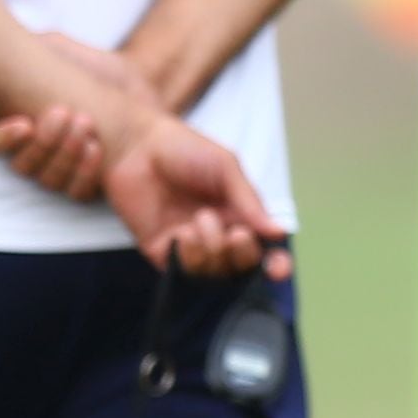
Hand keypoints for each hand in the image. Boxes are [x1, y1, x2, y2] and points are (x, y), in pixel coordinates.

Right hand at [0, 35, 162, 201]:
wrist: (143, 85)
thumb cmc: (96, 69)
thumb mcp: (63, 52)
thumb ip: (32, 49)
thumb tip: (1, 40)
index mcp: (21, 124)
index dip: (2, 140)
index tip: (24, 124)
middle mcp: (37, 152)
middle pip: (22, 165)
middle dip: (44, 141)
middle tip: (64, 113)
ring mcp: (62, 170)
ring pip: (48, 180)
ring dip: (65, 154)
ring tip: (86, 125)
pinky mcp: (90, 183)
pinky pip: (77, 192)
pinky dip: (85, 174)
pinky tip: (97, 149)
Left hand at [106, 113, 288, 279]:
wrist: (137, 144)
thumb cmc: (184, 148)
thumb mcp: (226, 167)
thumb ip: (250, 201)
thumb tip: (279, 232)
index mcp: (239, 215)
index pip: (263, 250)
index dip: (275, 265)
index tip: (278, 268)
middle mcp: (217, 234)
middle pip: (241, 267)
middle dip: (242, 255)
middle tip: (235, 234)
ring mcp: (189, 245)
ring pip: (212, 273)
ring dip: (213, 250)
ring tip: (201, 219)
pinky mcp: (161, 249)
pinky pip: (181, 270)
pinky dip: (188, 256)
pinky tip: (183, 233)